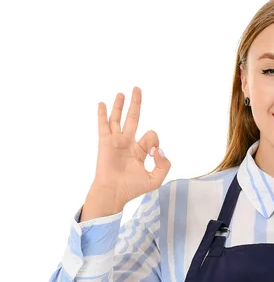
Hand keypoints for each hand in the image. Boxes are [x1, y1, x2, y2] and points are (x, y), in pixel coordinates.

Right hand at [94, 87, 170, 205]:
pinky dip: (102, 114)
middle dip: (136, 104)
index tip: (153, 153)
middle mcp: (128, 143)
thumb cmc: (133, 188)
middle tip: (137, 89)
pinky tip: (101, 103)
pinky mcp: (106, 142)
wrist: (115, 192)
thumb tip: (159, 149)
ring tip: (122, 93)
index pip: (151, 136)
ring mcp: (116, 141)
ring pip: (118, 119)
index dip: (155, 141)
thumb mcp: (156, 179)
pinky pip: (103, 125)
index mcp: (140, 151)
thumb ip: (164, 164)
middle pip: (133, 118)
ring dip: (120, 105)